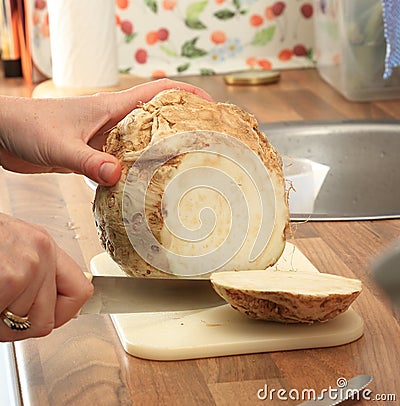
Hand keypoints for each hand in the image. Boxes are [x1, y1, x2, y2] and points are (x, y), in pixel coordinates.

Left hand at [0, 79, 212, 185]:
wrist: (2, 133)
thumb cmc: (26, 127)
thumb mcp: (59, 145)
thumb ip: (87, 161)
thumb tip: (116, 176)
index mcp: (109, 108)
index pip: (156, 92)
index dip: (185, 94)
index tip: (209, 104)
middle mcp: (111, 121)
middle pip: (156, 118)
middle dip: (180, 126)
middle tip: (203, 143)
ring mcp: (104, 138)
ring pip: (141, 142)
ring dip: (160, 151)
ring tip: (182, 167)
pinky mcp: (94, 153)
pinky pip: (123, 159)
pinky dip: (137, 169)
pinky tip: (145, 184)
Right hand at [0, 213, 92, 341]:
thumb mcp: (13, 249)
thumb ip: (37, 274)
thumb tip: (58, 309)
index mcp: (45, 246)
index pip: (81, 291)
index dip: (64, 314)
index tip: (51, 318)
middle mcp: (42, 252)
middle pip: (49, 319)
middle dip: (19, 324)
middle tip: (0, 309)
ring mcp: (27, 265)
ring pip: (24, 325)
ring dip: (0, 323)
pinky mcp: (9, 278)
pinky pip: (3, 325)